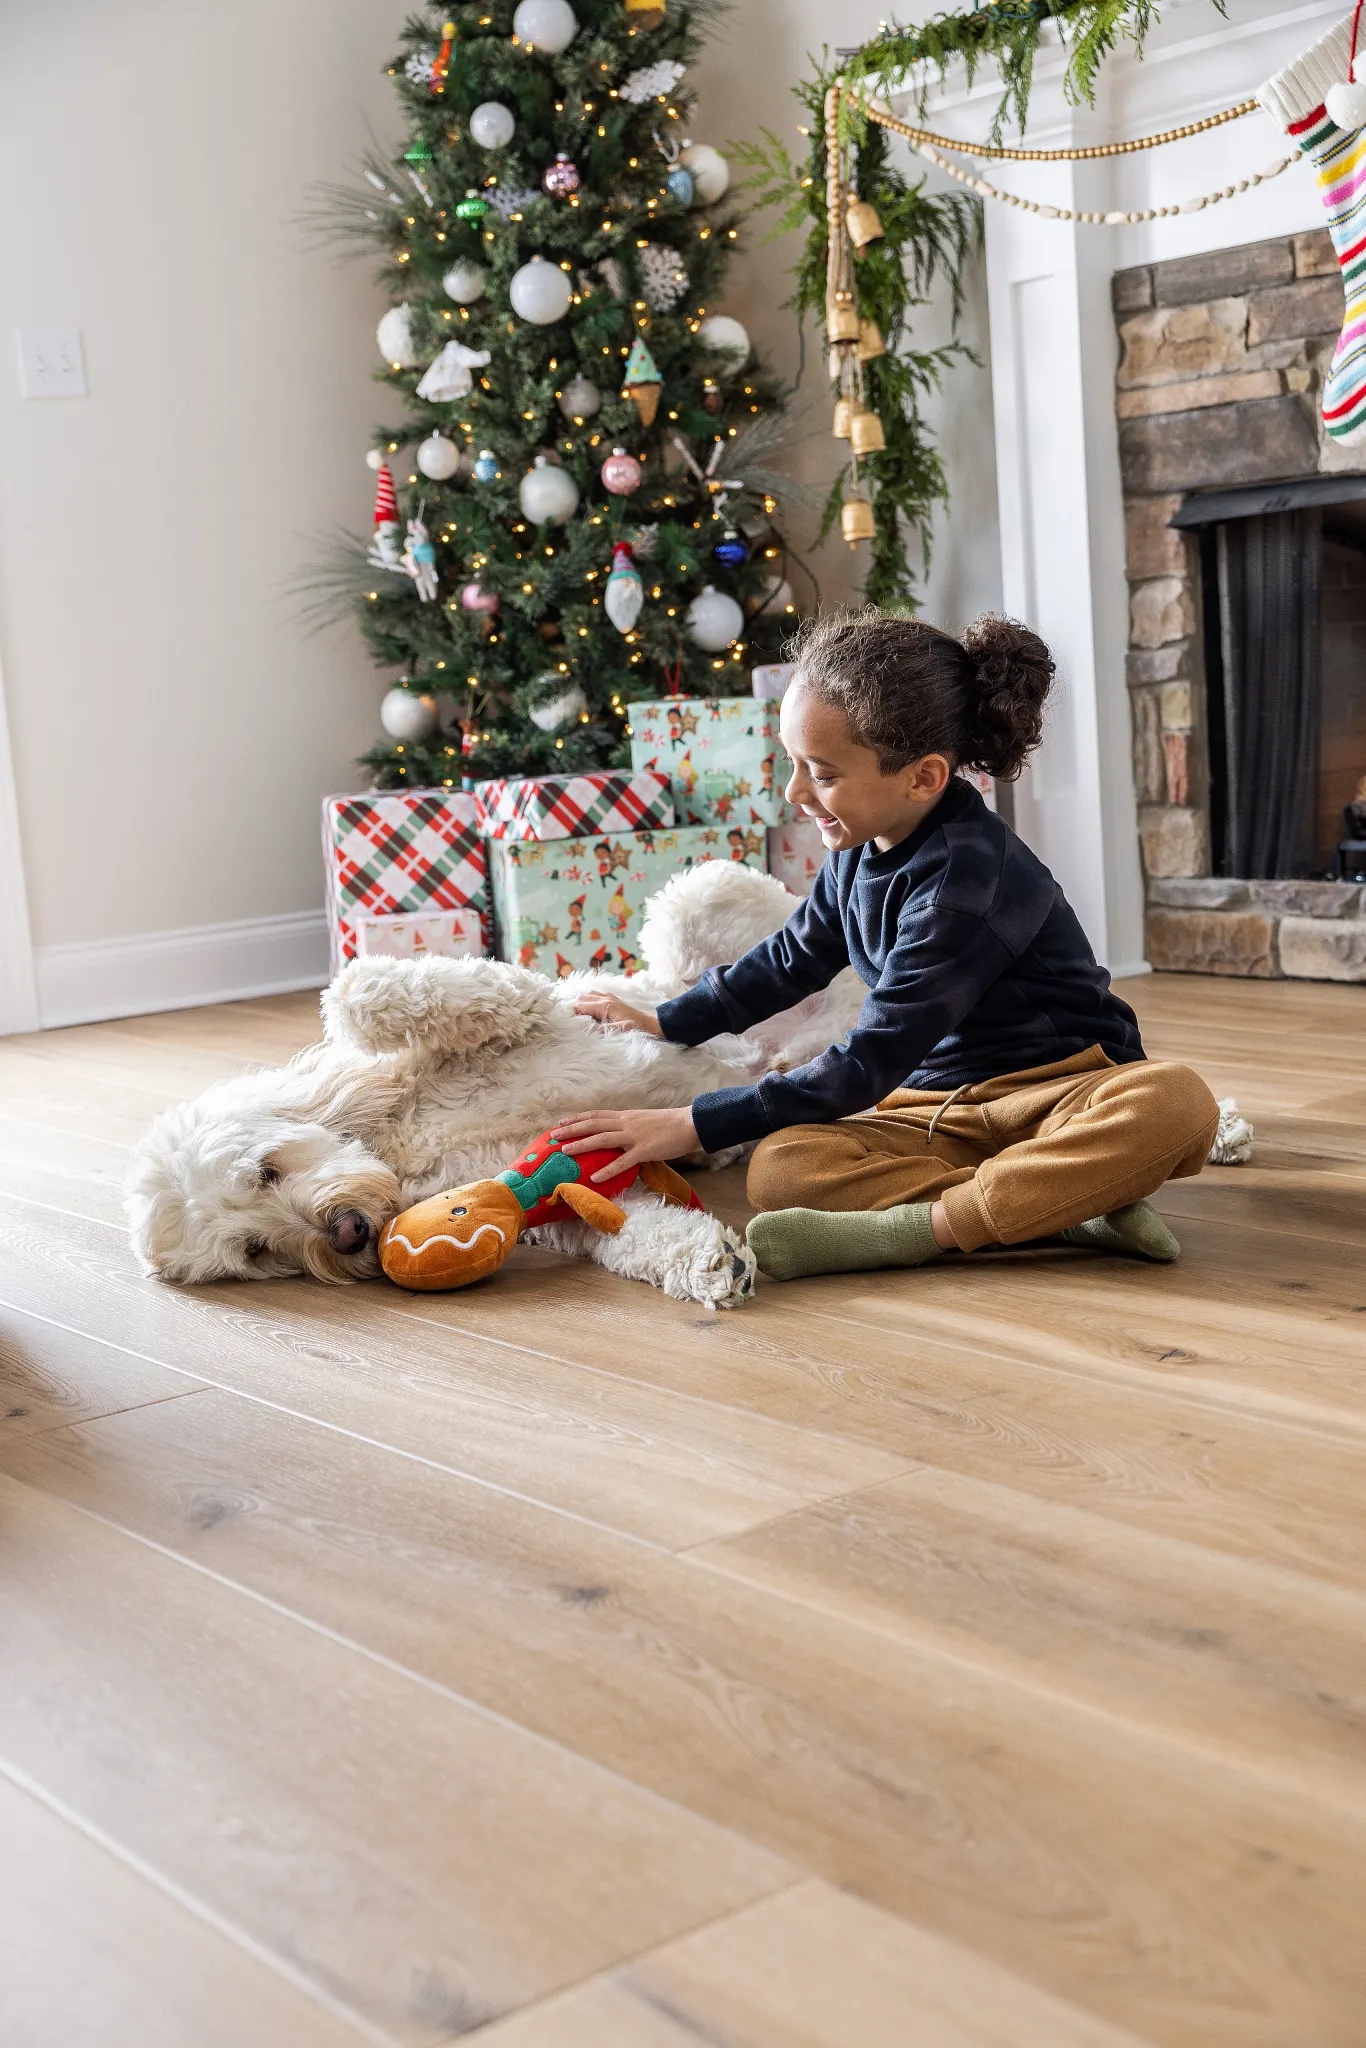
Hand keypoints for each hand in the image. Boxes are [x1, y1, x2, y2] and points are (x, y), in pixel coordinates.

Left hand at [551, 1106, 697, 1180]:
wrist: (690, 1123)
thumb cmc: (670, 1124)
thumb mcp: (645, 1121)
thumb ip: (631, 1127)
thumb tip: (620, 1136)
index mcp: (626, 1116)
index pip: (597, 1115)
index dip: (578, 1118)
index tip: (562, 1122)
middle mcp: (626, 1123)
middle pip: (593, 1124)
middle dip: (572, 1130)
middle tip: (553, 1135)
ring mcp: (634, 1136)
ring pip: (601, 1139)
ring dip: (581, 1145)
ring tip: (565, 1152)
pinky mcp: (644, 1150)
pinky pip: (622, 1162)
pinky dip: (607, 1170)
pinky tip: (595, 1177)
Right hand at [572, 992, 662, 1035]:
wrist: (649, 1023)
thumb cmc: (635, 1028)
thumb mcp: (620, 1031)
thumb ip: (604, 1030)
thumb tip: (588, 1030)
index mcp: (604, 1006)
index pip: (580, 1005)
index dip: (572, 1012)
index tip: (569, 1021)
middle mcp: (605, 999)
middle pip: (581, 998)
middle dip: (575, 1007)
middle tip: (574, 1020)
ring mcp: (609, 997)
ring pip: (588, 994)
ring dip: (583, 1003)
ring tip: (582, 1016)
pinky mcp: (612, 998)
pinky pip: (596, 994)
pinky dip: (590, 1000)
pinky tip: (592, 1010)